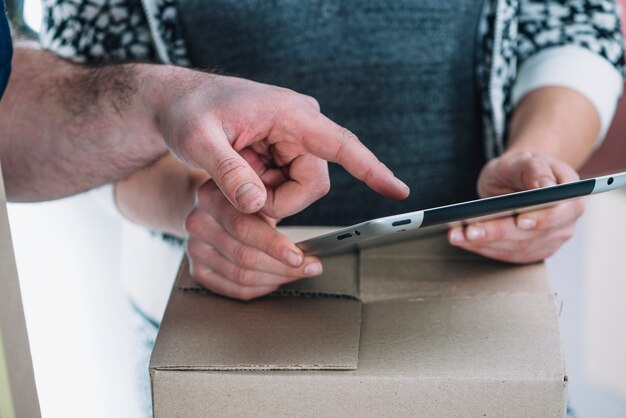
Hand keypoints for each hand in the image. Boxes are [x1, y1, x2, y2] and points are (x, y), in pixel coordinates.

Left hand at [147, 68, 408, 216]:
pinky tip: (239, 175)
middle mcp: (298, 126)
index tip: (398, 190)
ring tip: (232, 178)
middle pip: (312, 183)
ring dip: (266, 196)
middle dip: (278, 201)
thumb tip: (255, 205)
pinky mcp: (283, 152)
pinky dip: (261, 192)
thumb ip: (228, 172)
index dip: (372, 170)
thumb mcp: (199, 141)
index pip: (341, 144)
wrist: (178, 104)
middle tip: (240, 197)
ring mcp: (292, 140)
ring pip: (298, 189)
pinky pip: (284, 186)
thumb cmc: (188, 112)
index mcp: (289, 114)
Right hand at [185, 179, 322, 299]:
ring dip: (276, 278)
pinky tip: (276, 280)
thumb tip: (309, 239)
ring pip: (242, 276)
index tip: (300, 257)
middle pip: (244, 257)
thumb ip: (276, 206)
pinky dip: (261, 288)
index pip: (244, 228)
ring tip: (297, 273)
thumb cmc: (243, 198)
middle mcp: (198, 224)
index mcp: (212, 198)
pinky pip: (235, 289)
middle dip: (284, 267)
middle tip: (310, 267)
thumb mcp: (257, 189)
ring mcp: (194, 249)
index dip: (275, 246)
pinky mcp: (197, 270)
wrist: (211, 204)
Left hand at [448, 151, 584, 262]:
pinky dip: (483, 247)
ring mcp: (550, 239)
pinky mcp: (532, 250)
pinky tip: (463, 239)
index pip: (563, 211)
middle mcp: (565, 221)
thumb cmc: (521, 168)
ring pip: (517, 248)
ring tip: (456, 235)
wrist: (518, 179)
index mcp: (570, 193)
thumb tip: (542, 186)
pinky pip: (507, 254)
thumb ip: (532, 168)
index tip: (519, 221)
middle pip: (534, 234)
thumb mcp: (522, 159)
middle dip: (498, 233)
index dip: (543, 219)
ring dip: (484, 243)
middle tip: (469, 231)